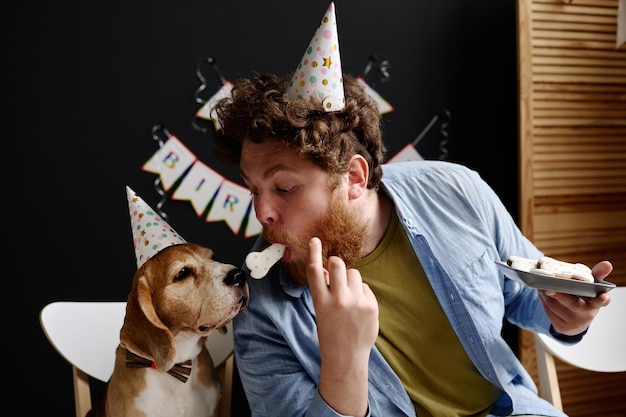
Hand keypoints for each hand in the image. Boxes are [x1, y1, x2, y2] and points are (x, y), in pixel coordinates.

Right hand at [307, 237, 377, 416]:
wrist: (346, 358)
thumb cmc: (331, 334)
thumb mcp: (321, 311)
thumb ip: (324, 290)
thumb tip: (327, 270)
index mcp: (321, 301)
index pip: (315, 270)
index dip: (314, 252)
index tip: (315, 240)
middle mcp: (339, 300)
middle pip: (338, 264)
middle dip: (337, 263)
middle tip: (336, 269)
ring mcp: (356, 302)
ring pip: (354, 273)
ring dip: (350, 279)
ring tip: (349, 296)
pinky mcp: (371, 306)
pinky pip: (366, 287)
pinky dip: (362, 293)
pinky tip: (359, 308)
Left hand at [539, 261, 612, 335]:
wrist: (574, 320)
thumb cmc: (583, 298)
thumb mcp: (590, 287)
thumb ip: (597, 275)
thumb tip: (606, 264)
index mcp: (596, 303)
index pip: (602, 301)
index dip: (603, 299)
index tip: (604, 296)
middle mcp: (586, 314)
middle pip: (574, 304)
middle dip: (561, 296)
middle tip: (549, 288)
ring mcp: (573, 322)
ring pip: (556, 306)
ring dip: (546, 294)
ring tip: (541, 283)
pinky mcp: (561, 326)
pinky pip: (548, 310)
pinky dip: (543, 299)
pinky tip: (542, 291)